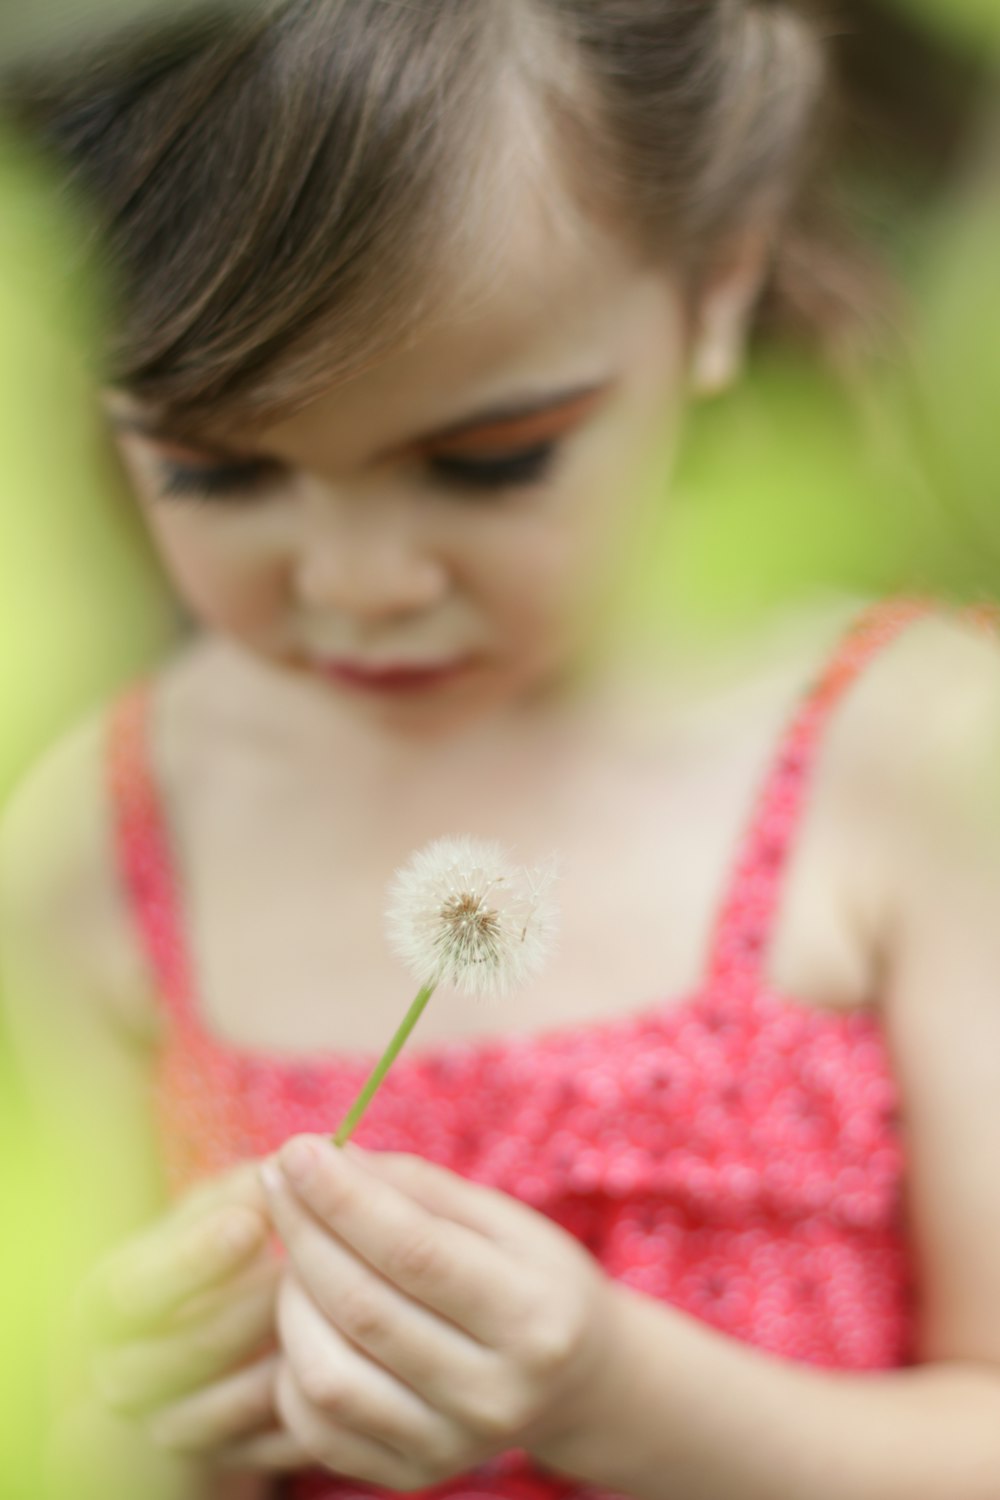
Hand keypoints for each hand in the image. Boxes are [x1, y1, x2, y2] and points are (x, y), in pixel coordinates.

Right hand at [78, 1161, 311, 1471]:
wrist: (186, 1344)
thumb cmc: (205, 1253)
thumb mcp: (209, 1212)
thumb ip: (241, 1190)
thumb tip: (291, 1158)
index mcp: (103, 1303)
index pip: (132, 1291)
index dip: (192, 1259)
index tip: (252, 1225)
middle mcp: (117, 1374)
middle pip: (186, 1352)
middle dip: (255, 1306)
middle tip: (309, 1266)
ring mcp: (163, 1424)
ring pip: (228, 1404)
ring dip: (286, 1353)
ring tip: (333, 1306)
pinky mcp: (214, 1461)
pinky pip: (264, 1445)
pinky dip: (308, 1405)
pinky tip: (348, 1362)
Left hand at [261, 1135, 622, 1490]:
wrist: (573, 1381)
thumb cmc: (531, 1278)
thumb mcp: (501, 1218)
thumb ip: (417, 1188)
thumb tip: (327, 1158)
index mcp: (534, 1317)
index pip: (416, 1251)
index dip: (344, 1198)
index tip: (295, 1150)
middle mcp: (494, 1394)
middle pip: (364, 1308)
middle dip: (305, 1232)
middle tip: (279, 1179)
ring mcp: (450, 1446)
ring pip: (327, 1375)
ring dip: (292, 1298)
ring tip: (299, 1251)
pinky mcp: (409, 1476)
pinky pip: (317, 1425)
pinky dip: (291, 1363)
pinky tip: (309, 1315)